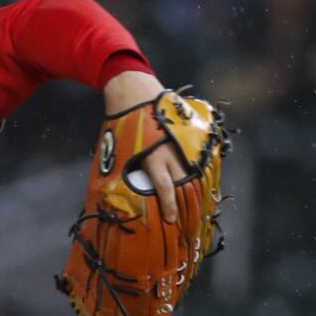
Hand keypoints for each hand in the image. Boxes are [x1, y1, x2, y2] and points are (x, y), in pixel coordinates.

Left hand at [103, 71, 187, 223]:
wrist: (133, 94)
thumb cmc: (120, 126)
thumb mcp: (117, 152)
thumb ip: (123, 172)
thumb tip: (117, 195)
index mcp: (152, 158)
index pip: (165, 188)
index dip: (169, 207)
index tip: (171, 221)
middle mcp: (171, 152)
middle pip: (184, 184)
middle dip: (186, 202)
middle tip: (186, 219)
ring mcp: (182, 143)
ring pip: (193, 172)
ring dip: (193, 188)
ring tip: (194, 204)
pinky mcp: (189, 135)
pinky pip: (197, 159)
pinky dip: (197, 171)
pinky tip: (197, 182)